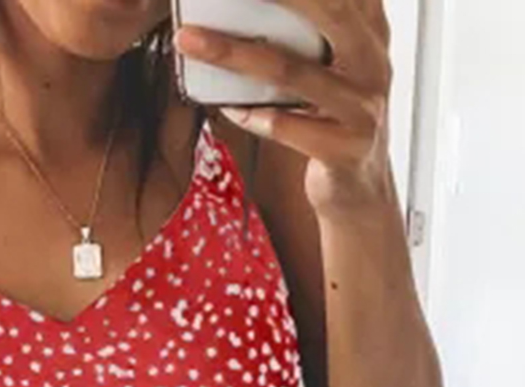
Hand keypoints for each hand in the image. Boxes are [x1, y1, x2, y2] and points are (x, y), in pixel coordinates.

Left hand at [173, 0, 393, 217]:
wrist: (362, 191)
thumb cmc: (336, 118)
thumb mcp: (338, 65)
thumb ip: (317, 26)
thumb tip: (244, 4)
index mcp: (370, 31)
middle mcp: (373, 63)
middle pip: (327, 9)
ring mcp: (361, 108)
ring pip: (290, 70)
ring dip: (233, 53)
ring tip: (189, 40)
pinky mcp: (344, 149)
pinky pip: (284, 127)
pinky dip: (250, 115)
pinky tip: (226, 106)